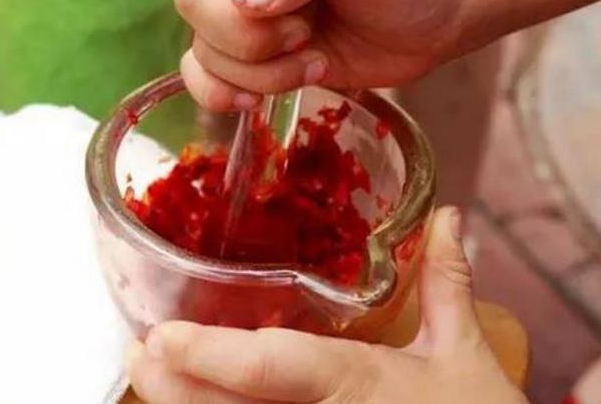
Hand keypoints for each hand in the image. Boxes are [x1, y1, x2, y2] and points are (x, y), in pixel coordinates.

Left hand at [127, 207, 527, 403]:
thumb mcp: (462, 354)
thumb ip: (445, 282)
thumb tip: (445, 218)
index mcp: (355, 385)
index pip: (269, 369)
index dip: (210, 355)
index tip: (160, 337)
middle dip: (172, 387)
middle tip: (140, 353)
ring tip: (152, 374)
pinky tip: (202, 400)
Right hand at [174, 0, 483, 110]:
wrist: (440, 18)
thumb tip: (243, 0)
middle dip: (250, 35)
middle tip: (307, 35)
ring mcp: (244, 10)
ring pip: (201, 43)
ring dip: (255, 71)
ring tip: (313, 63)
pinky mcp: (252, 55)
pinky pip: (202, 75)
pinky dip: (221, 93)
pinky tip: (257, 99)